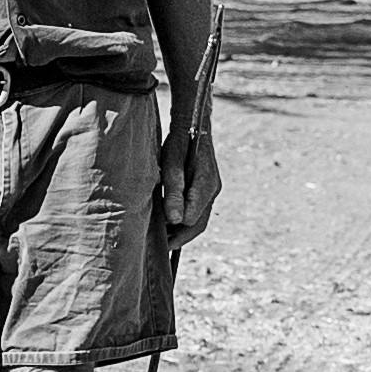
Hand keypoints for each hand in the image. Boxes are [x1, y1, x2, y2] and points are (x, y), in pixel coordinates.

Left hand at [157, 122, 222, 243]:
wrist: (193, 124)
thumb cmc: (179, 142)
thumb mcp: (171, 164)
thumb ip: (174, 191)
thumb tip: (175, 220)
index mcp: (206, 185)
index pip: (192, 219)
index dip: (175, 230)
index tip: (157, 237)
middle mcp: (212, 190)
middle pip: (198, 224)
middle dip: (179, 237)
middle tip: (160, 247)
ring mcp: (212, 189)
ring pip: (199, 219)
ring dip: (182, 230)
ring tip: (162, 238)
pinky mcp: (207, 188)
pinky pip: (198, 210)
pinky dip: (184, 220)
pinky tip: (169, 222)